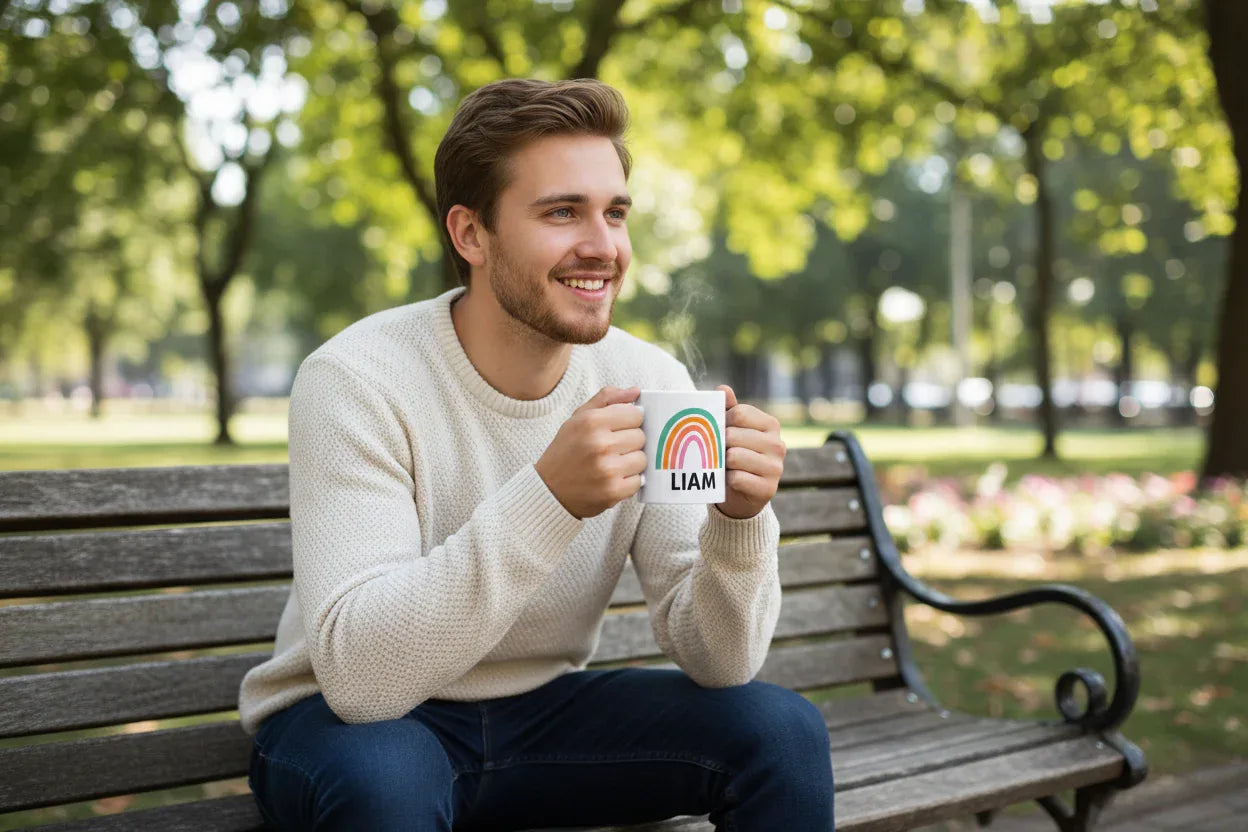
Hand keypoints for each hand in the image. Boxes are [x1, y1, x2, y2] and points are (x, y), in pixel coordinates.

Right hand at [535, 386, 644, 519]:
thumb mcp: (578, 418)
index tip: (619, 429)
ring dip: (631, 462)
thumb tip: (635, 391)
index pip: (636, 414)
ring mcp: (607, 470)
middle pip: (641, 436)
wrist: (549, 490)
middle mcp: (599, 444)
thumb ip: (607, 399)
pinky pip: (638, 481)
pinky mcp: (612, 491)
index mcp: (591, 422)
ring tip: (612, 464)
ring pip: (642, 459)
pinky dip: (628, 482)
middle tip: (612, 449)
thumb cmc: (567, 451)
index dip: (630, 422)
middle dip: (630, 442)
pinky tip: (612, 479)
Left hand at [714, 385, 784, 519]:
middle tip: (720, 452)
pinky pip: (736, 478)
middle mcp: (778, 444)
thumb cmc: (736, 456)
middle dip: (720, 444)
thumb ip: (729, 409)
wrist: (743, 496)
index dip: (723, 421)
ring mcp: (776, 468)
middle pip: (733, 435)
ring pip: (733, 457)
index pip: (739, 413)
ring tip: (726, 466)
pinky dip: (728, 480)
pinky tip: (732, 481)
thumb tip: (722, 388)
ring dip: (723, 464)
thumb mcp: (733, 430)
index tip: (721, 431)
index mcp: (771, 425)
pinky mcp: (768, 489)